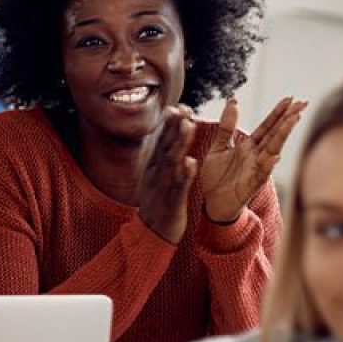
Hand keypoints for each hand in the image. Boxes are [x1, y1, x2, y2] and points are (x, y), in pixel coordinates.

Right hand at [135, 106, 198, 243]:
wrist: (151, 234)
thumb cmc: (158, 204)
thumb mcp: (156, 179)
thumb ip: (162, 161)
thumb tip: (167, 142)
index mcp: (153, 168)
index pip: (161, 142)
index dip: (169, 125)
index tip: (178, 107)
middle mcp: (156, 174)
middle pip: (165, 146)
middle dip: (174, 127)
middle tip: (183, 108)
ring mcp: (162, 187)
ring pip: (171, 162)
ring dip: (179, 143)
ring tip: (188, 126)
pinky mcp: (171, 202)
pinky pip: (178, 186)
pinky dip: (184, 174)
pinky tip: (191, 162)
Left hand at [198, 97, 307, 222]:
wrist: (212, 203)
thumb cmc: (218, 176)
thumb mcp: (218, 147)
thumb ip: (226, 127)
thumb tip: (233, 101)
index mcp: (249, 146)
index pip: (267, 126)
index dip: (278, 113)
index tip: (290, 98)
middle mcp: (256, 156)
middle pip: (275, 134)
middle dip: (288, 119)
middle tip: (302, 103)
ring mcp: (256, 170)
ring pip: (273, 150)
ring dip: (282, 135)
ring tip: (293, 120)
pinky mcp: (251, 185)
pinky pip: (261, 174)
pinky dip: (268, 165)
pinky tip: (275, 155)